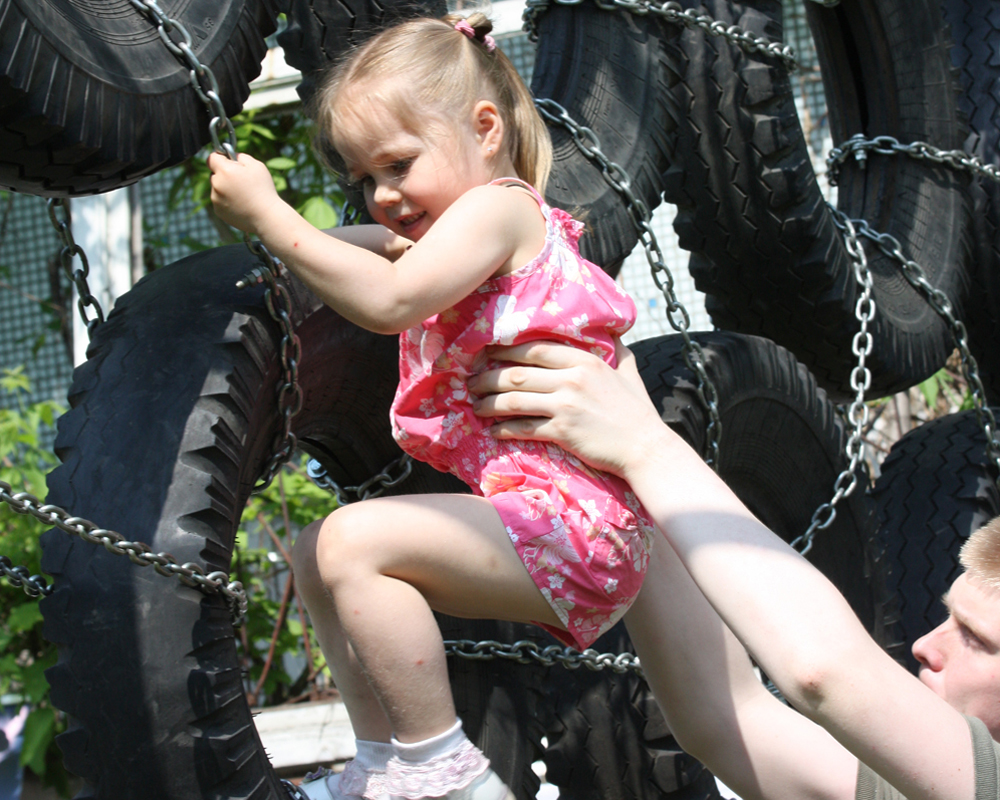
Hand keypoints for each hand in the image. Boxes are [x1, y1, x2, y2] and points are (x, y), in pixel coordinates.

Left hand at [207, 152, 280, 235]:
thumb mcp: (257, 165)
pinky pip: (219, 201)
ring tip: (243, 195)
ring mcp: (216, 199)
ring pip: (217, 188)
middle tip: (241, 181)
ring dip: (225, 188)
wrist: (266, 216)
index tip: (228, 162)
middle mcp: (217, 184)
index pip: (211, 158)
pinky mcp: (218, 211)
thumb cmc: (263, 189)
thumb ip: (241, 156)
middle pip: (214, 174)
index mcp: (225, 171)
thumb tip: (231, 156)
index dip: (220, 158)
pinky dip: (227, 201)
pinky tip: (241, 204)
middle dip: (224, 175)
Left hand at [468, 340, 668, 477]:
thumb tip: (614, 333)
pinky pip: (523, 427)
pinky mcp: (562, 432)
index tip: (487, 352)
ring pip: (514, 399)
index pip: (535, 348)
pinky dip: (503, 428)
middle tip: (471, 380)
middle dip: (488, 376)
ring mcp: (566, 406)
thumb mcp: (629, 372)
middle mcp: (572, 379)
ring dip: (489, 402)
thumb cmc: (638, 412)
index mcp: (585, 360)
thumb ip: (617, 350)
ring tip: (475, 405)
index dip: (505, 349)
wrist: (646, 449)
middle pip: (517, 373)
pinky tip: (492, 431)